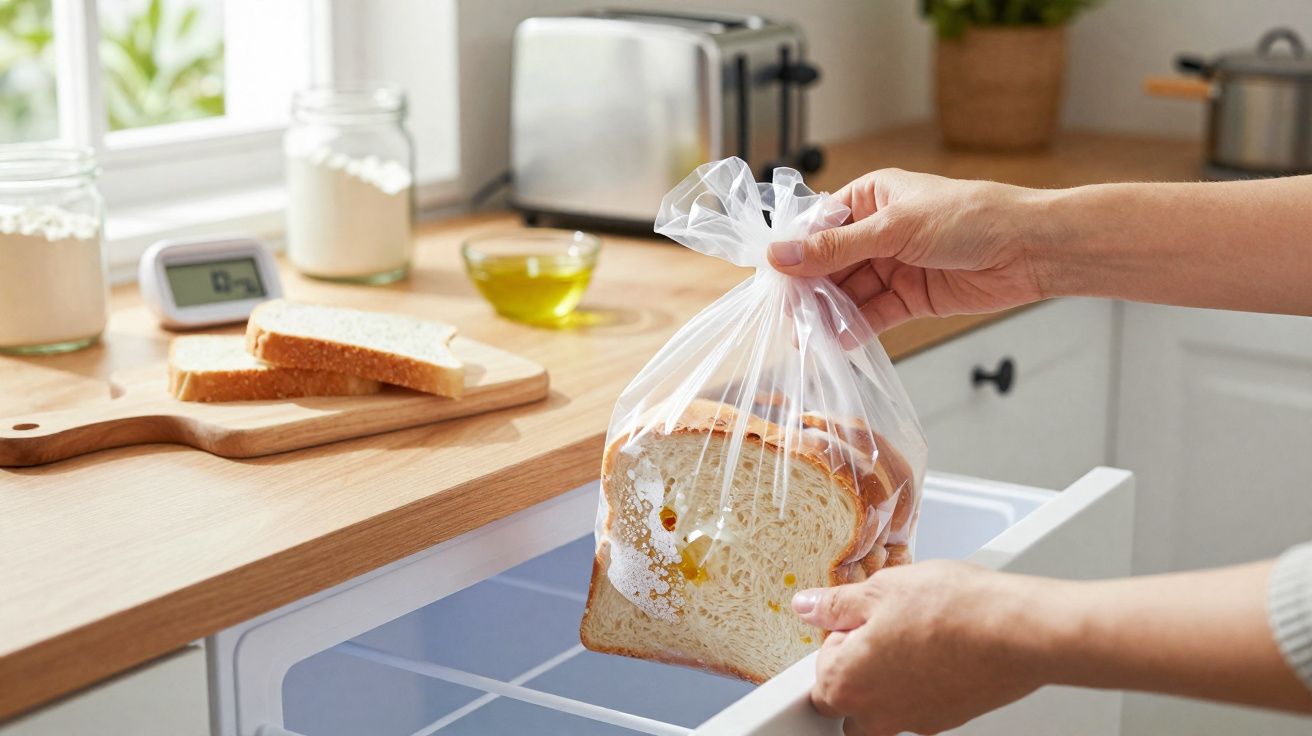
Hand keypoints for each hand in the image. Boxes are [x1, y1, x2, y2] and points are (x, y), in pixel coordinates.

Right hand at [769, 169, 1052, 332]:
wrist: (1028, 249)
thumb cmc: (969, 217)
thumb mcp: (894, 229)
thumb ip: (836, 249)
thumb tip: (781, 255)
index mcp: (871, 197)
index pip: (819, 226)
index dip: (795, 252)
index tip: (772, 278)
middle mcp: (878, 230)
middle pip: (830, 263)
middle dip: (809, 289)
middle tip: (786, 316)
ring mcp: (894, 265)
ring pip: (850, 292)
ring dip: (830, 313)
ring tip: (807, 336)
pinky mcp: (911, 296)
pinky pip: (874, 313)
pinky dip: (856, 327)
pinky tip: (838, 341)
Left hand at [792, 561, 1050, 735]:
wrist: (1018, 633)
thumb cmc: (953, 610)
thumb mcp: (880, 590)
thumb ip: (835, 604)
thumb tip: (807, 606)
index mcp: (846, 682)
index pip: (820, 664)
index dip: (840, 632)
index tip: (862, 614)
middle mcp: (875, 713)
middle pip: (845, 698)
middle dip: (856, 664)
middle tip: (884, 626)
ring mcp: (912, 722)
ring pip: (881, 708)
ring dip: (886, 678)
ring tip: (914, 636)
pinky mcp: (946, 720)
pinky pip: (916, 707)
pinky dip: (920, 684)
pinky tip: (940, 649)